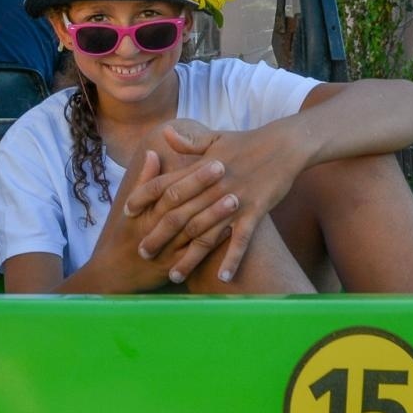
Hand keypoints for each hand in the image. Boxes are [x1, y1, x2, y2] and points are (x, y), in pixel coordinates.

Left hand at [124, 119, 307, 283]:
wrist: (285, 144)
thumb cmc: (247, 142)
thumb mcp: (215, 138)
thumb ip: (190, 142)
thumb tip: (165, 134)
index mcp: (200, 169)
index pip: (164, 184)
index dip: (143, 197)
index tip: (127, 212)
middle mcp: (212, 187)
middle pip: (178, 215)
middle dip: (158, 236)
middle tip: (142, 254)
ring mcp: (234, 200)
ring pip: (205, 234)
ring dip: (188, 257)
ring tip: (173, 276)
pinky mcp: (255, 211)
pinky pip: (241, 240)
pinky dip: (231, 259)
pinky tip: (222, 278)